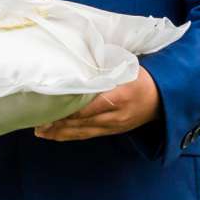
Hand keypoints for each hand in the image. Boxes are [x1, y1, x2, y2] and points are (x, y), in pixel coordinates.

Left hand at [36, 69, 158, 141]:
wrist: (163, 98)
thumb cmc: (142, 78)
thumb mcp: (126, 68)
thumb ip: (102, 69)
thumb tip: (76, 65)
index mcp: (120, 95)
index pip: (89, 106)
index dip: (68, 109)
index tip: (49, 105)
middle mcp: (115, 114)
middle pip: (81, 122)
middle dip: (57, 123)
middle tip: (36, 121)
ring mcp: (114, 125)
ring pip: (82, 131)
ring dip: (59, 132)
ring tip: (40, 131)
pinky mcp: (112, 131)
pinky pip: (88, 135)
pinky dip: (70, 135)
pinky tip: (55, 135)